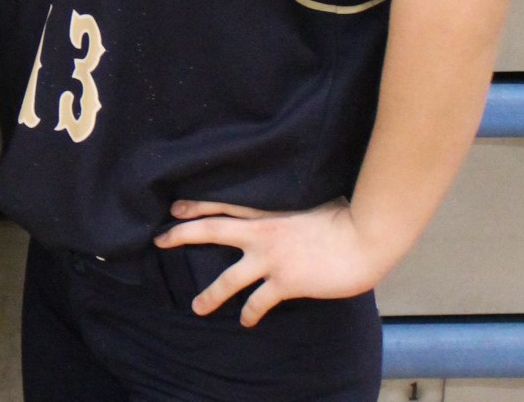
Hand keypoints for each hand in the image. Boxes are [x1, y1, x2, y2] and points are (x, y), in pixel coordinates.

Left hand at [154, 198, 392, 325]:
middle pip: (211, 230)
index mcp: (266, 212)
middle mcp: (261, 233)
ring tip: (196, 308)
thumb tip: (291, 207)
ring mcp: (271, 258)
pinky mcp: (286, 282)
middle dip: (181, 235)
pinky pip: (259, 302)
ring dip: (210, 294)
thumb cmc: (345, 216)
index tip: (174, 209)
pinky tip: (247, 322)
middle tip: (159, 241)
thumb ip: (292, 206)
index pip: (223, 204)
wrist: (364, 236)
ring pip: (228, 278)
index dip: (196, 206)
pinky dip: (251, 314)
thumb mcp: (311, 201)